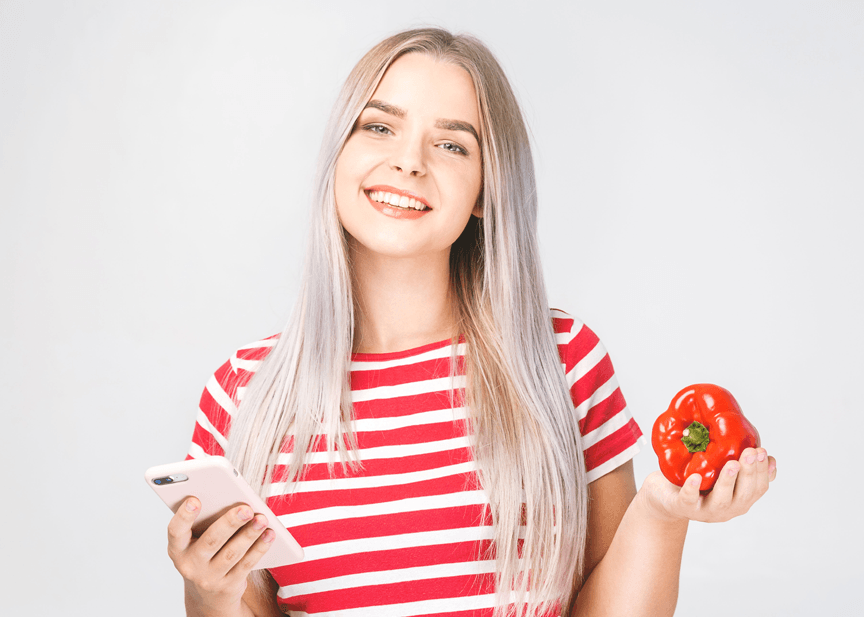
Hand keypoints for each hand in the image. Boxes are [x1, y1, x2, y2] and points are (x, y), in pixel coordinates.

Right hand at [167, 497, 274, 614]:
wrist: (208, 596)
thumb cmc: (204, 554)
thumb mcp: (196, 541)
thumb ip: (205, 522)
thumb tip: (232, 498)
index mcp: (178, 549)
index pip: (176, 531)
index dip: (183, 516)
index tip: (194, 499)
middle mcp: (190, 565)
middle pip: (211, 541)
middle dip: (230, 523)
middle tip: (246, 509)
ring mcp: (209, 578)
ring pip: (232, 553)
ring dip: (249, 534)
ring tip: (262, 519)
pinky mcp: (228, 586)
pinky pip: (246, 564)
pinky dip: (259, 548)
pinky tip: (269, 534)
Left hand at [639, 447, 776, 522]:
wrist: (665, 495)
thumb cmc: (697, 478)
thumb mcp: (720, 471)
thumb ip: (740, 464)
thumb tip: (764, 452)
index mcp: (738, 499)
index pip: (758, 488)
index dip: (763, 471)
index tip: (763, 451)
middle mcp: (726, 508)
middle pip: (744, 495)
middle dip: (750, 473)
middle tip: (751, 452)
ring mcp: (705, 511)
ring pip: (721, 500)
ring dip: (728, 481)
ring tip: (732, 463)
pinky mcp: (683, 507)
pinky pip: (689, 500)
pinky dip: (692, 489)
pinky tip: (695, 478)